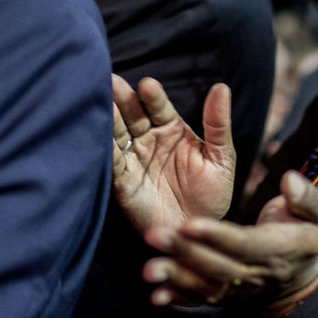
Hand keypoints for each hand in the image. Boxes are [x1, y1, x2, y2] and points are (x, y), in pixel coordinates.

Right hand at [112, 75, 235, 233]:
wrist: (196, 235)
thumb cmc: (212, 196)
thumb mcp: (221, 159)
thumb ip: (218, 124)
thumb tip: (221, 87)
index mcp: (171, 129)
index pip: (158, 107)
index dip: (152, 96)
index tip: (147, 84)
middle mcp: (148, 140)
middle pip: (132, 114)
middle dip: (123, 98)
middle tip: (112, 81)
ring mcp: (133, 159)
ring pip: (117, 133)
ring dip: (108, 118)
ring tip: (101, 102)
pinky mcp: (121, 180)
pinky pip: (110, 161)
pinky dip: (102, 147)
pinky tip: (96, 133)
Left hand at [142, 170, 317, 317]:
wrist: (301, 278)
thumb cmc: (304, 234)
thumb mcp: (317, 214)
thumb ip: (305, 196)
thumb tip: (289, 179)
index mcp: (279, 250)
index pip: (244, 243)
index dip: (216, 235)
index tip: (188, 222)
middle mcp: (256, 274)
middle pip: (218, 266)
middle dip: (185, 252)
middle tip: (154, 234)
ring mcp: (239, 290)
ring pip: (205, 286)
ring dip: (176, 278)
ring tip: (150, 269)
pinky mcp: (225, 297)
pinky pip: (201, 300)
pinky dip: (178, 298)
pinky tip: (155, 296)